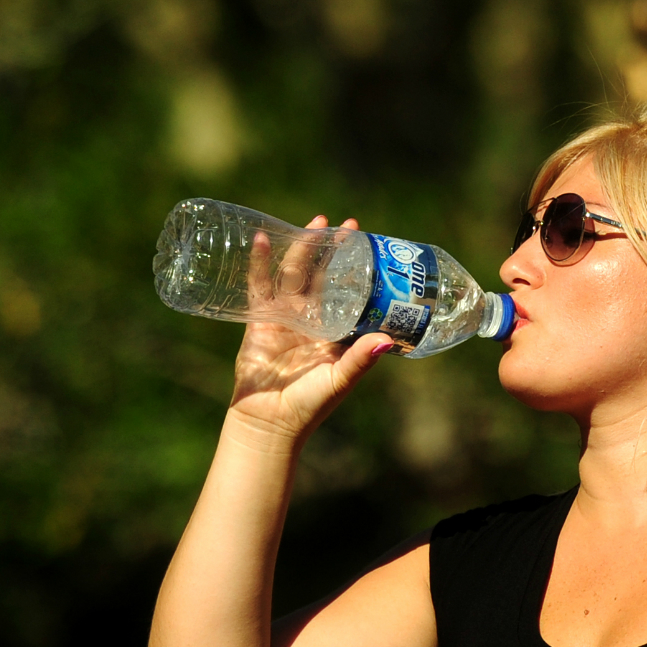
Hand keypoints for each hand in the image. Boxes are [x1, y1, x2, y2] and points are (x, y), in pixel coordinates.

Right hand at [226, 214, 391, 452]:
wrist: (269, 422)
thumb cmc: (309, 406)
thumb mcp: (339, 380)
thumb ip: (361, 360)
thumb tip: (388, 340)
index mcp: (335, 332)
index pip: (348, 292)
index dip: (356, 269)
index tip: (367, 246)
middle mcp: (312, 321)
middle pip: (321, 276)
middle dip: (331, 251)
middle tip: (343, 225)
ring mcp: (285, 318)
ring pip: (293, 275)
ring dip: (301, 249)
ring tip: (312, 223)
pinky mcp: (259, 320)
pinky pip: (258, 286)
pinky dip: (258, 264)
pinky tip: (260, 240)